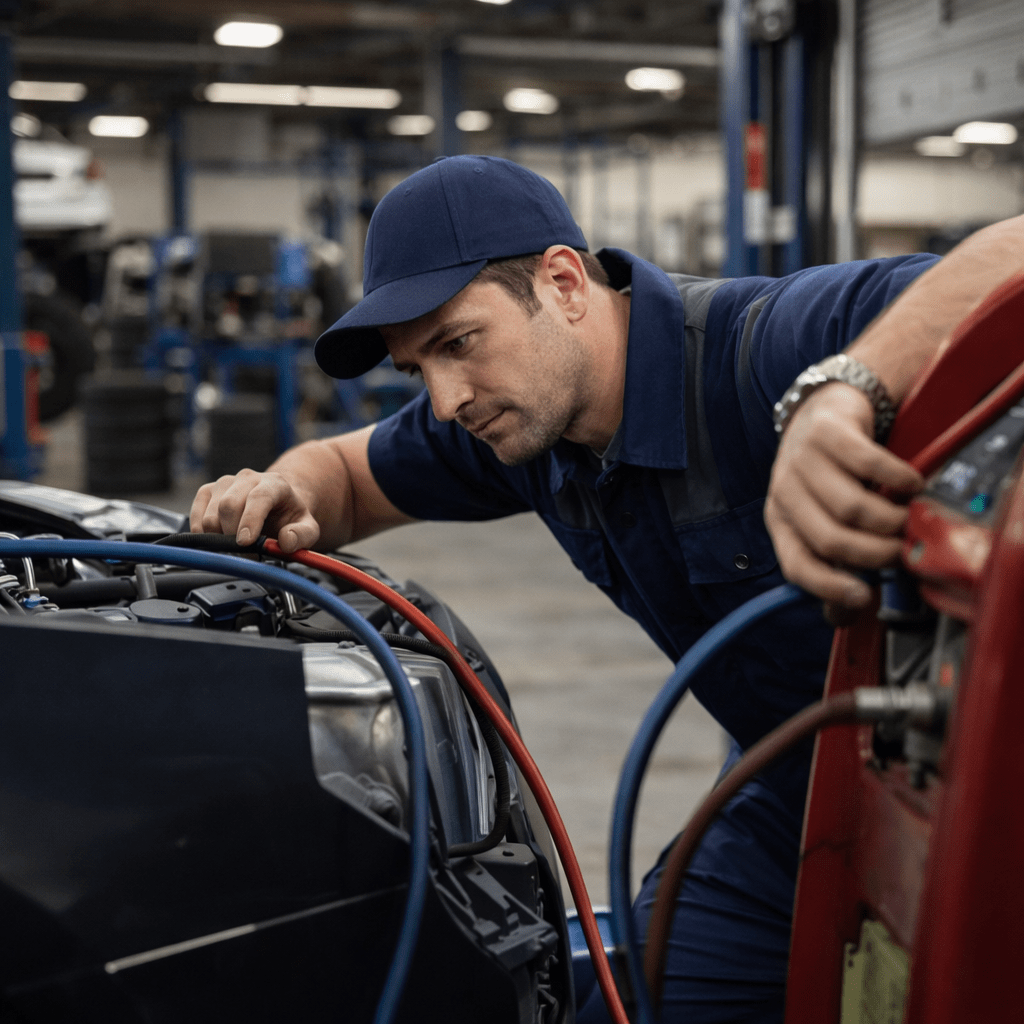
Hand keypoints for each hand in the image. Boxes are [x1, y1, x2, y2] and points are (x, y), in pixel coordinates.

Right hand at [190, 469, 320, 552]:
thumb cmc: (289, 516)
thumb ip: (302, 535)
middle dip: (233, 535)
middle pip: (229, 505)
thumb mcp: (308, 528)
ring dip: (219, 537)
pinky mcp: (207, 491)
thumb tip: (286, 541)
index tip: (245, 542)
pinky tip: (218, 539)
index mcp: (274, 484)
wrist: (276, 504)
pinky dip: (203, 534)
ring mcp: (225, 483)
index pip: (259, 498)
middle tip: (243, 553)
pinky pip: (196, 515)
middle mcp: (248, 478)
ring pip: (210, 514)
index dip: (250, 520)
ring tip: (234, 546)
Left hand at [764, 383, 923, 610]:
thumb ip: (833, 563)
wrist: (823, 411)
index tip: (864, 598)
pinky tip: (911, 485)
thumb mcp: (818, 517)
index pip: (797, 565)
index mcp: (779, 520)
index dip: (830, 587)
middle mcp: (785, 491)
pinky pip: (870, 463)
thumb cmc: (827, 474)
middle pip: (831, 539)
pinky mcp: (829, 431)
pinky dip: (899, 479)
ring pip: (852, 507)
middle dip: (875, 555)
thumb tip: (846, 615)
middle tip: (902, 554)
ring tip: (909, 521)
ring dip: (891, 521)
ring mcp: (803, 459)